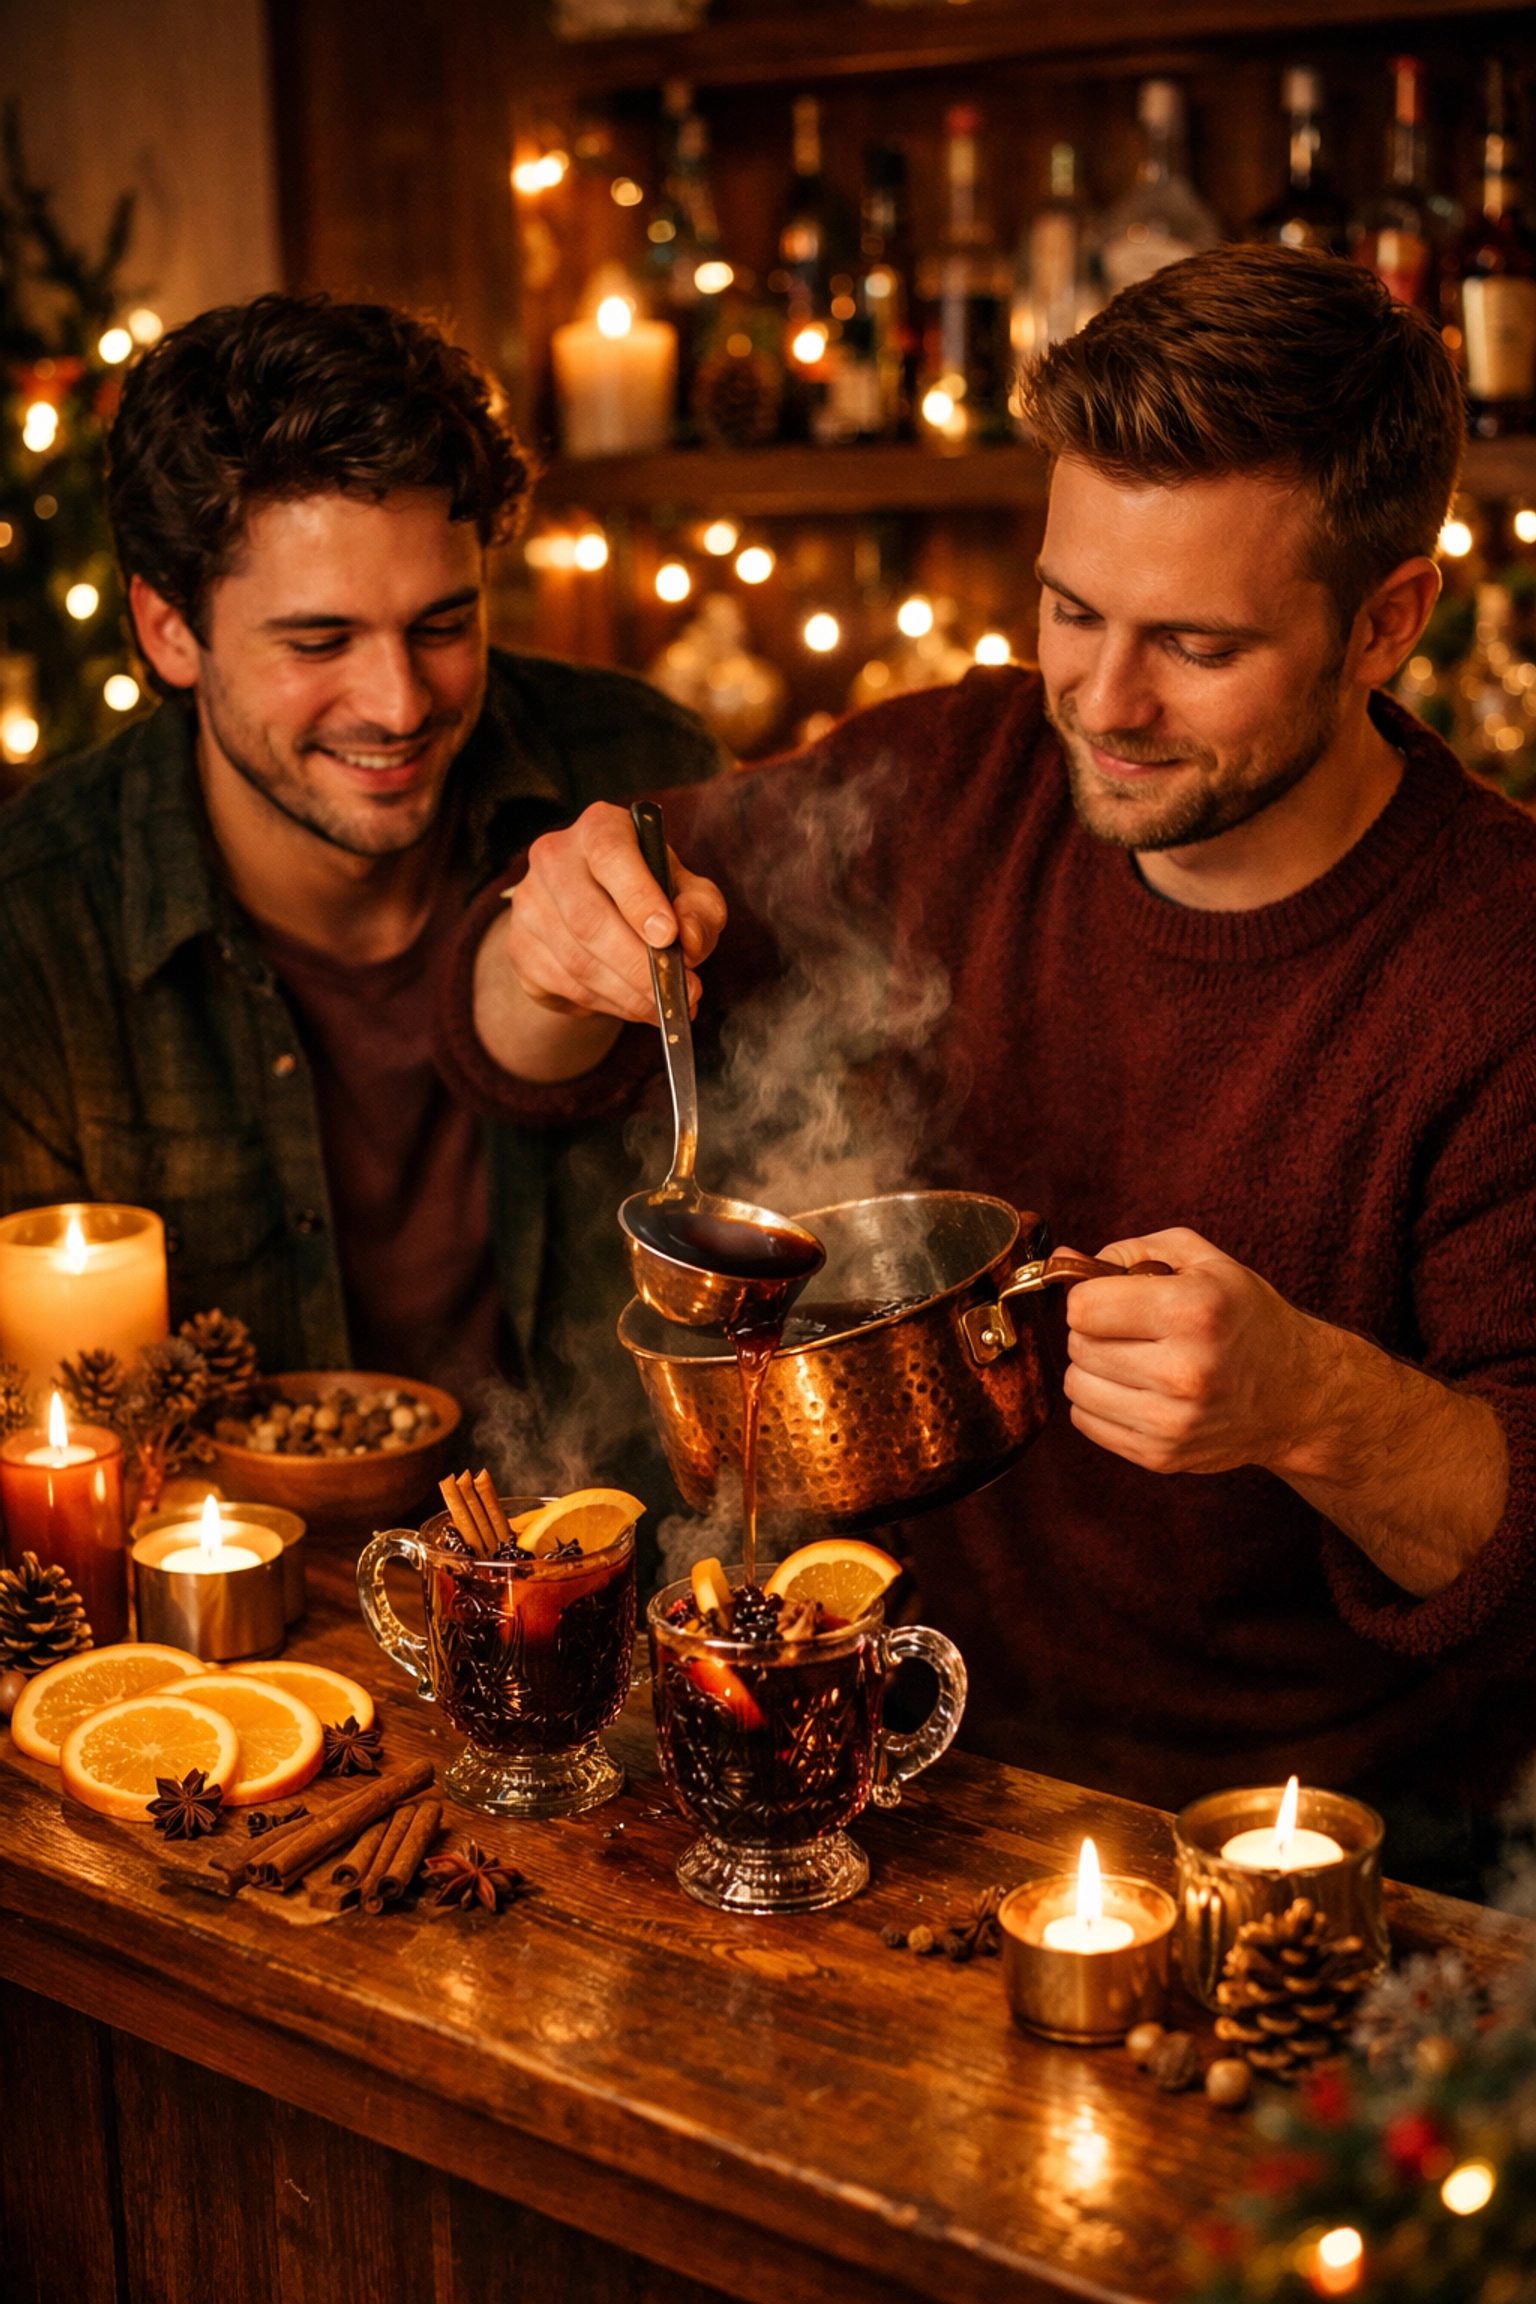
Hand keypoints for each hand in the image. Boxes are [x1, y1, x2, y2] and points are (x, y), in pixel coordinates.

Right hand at [506, 801, 727, 1024]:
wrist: (602, 916)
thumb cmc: (654, 895)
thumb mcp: (690, 893)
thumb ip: (700, 910)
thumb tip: (688, 939)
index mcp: (600, 827)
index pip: (611, 855)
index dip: (639, 898)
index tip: (669, 937)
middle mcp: (554, 857)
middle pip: (588, 918)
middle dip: (639, 965)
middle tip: (679, 991)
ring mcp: (528, 903)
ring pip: (576, 961)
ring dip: (627, 993)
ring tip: (664, 1005)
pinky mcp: (519, 946)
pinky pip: (562, 986)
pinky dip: (606, 1004)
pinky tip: (633, 1004)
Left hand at [1060, 1226, 1317, 1476]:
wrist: (1298, 1394)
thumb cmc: (1245, 1317)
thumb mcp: (1203, 1262)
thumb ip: (1130, 1251)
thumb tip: (1061, 1260)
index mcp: (1194, 1312)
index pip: (1083, 1307)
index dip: (1090, 1296)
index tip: (1113, 1298)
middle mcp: (1185, 1371)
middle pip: (1079, 1345)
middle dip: (1094, 1331)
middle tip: (1131, 1329)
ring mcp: (1173, 1421)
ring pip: (1076, 1386)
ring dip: (1093, 1368)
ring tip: (1133, 1358)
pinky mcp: (1163, 1456)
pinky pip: (1086, 1422)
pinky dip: (1100, 1402)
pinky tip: (1137, 1389)